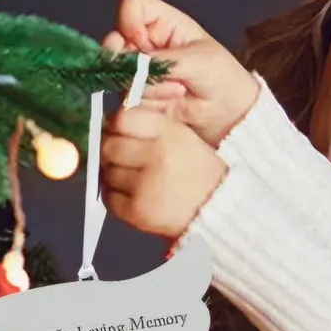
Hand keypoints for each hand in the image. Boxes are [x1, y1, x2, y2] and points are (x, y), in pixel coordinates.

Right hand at [101, 0, 257, 145]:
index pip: (132, 5)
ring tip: (179, 91)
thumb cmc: (221, 77)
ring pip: (120, 75)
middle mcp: (143, 43)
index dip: (130, 21)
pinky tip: (171, 104)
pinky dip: (148, 104)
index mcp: (161, 22)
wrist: (227, 114)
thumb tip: (133, 65)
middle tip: (155, 75)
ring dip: (150, 87)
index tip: (144, 42)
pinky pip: (127, 99)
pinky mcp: (136, 96)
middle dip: (132, 62)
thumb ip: (164, 61)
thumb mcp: (199, 62)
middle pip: (114, 41)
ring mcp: (137, 70)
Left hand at [101, 106, 227, 238]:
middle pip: (110, 147)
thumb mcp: (184, 138)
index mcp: (169, 133)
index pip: (123, 119)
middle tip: (123, 160)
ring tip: (134, 181)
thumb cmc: (200, 174)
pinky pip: (110, 199)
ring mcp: (146, 185)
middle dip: (112, 153)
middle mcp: (157, 155)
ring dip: (115, 176)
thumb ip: (151, 127)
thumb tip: (111, 124)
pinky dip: (116, 198)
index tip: (120, 134)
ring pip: (108, 173)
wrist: (222, 211)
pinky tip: (133, 197)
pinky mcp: (139, 211)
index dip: (116, 127)